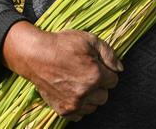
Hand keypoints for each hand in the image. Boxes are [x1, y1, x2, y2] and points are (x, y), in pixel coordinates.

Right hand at [3, 22, 121, 120]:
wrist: (35, 55)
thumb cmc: (62, 45)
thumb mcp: (89, 40)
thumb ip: (108, 53)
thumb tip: (120, 68)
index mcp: (95, 75)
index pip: (114, 80)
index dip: (106, 71)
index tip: (96, 66)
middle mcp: (86, 92)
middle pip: (104, 96)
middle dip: (99, 85)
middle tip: (87, 74)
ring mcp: (73, 103)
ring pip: (93, 107)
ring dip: (90, 97)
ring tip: (78, 83)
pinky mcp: (63, 110)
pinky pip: (79, 115)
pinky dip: (78, 106)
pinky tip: (72, 92)